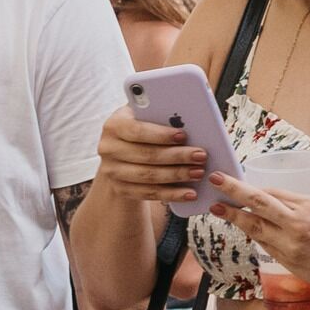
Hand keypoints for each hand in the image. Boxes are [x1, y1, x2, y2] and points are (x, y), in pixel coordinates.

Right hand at [96, 108, 210, 208]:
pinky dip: (172, 194)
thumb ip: (165, 114)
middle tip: (201, 156)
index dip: (161, 134)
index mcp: (114, 125)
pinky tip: (190, 193)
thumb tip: (194, 115)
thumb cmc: (146, 130)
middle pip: (147, 154)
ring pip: (149, 176)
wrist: (124, 154)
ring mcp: (111, 171)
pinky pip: (149, 193)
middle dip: (177, 156)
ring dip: (177, 175)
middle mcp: (108, 148)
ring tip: (199, 172)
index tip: (184, 136)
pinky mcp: (120, 189)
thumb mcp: (149, 117)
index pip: (137, 130)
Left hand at [209, 176, 309, 297]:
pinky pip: (263, 244)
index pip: (276, 192)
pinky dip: (252, 233)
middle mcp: (297, 224)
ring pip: (254, 226)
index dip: (256, 186)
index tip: (241, 180)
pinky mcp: (287, 260)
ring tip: (216, 207)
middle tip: (215, 180)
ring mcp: (289, 244)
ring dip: (233, 216)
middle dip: (234, 190)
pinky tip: (242, 227)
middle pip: (259, 203)